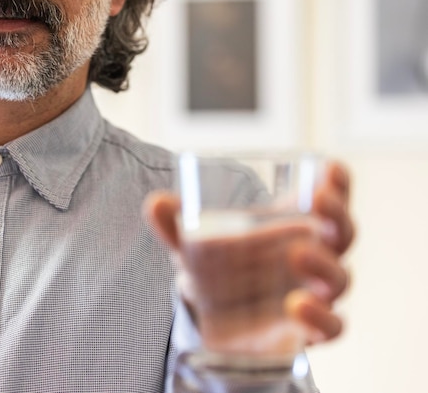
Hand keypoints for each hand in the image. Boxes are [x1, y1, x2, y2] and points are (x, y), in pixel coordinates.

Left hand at [145, 161, 353, 346]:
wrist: (211, 315)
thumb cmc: (215, 265)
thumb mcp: (193, 240)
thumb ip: (175, 223)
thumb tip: (156, 203)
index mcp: (292, 222)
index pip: (328, 196)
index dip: (338, 182)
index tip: (332, 168)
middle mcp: (313, 253)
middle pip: (342, 232)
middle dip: (337, 213)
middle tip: (320, 199)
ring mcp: (314, 291)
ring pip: (339, 277)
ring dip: (324, 264)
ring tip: (297, 254)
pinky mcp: (308, 328)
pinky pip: (332, 326)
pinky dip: (322, 317)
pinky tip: (298, 306)